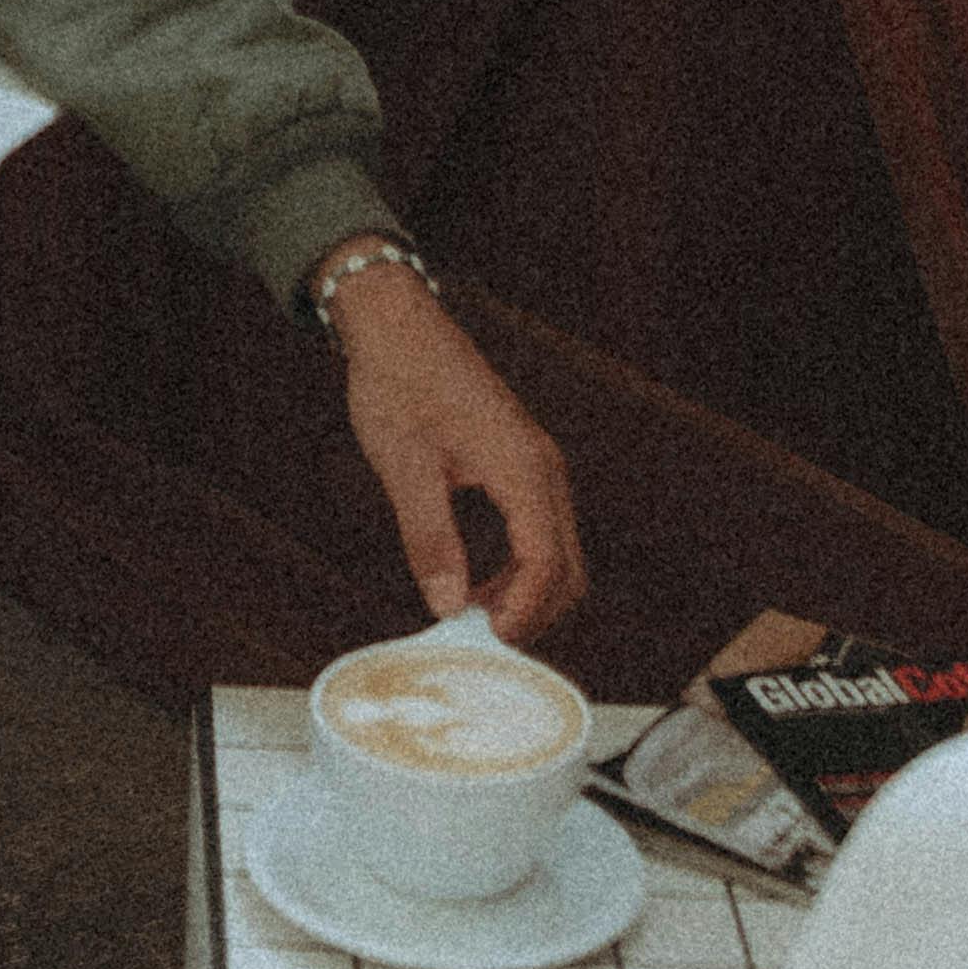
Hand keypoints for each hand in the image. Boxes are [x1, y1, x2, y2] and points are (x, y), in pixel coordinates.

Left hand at [323, 261, 586, 643]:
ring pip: (559, 551)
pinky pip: (541, 529)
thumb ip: (429, 538)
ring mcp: (537, 465)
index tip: (488, 641)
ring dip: (527, 593)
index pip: (547, 561)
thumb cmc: (399, 384)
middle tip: (482, 642)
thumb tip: (445, 604)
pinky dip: (521, 567)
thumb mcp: (404, 466)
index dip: (524, 612)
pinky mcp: (523, 463)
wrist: (399, 326)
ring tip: (473, 617)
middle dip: (534, 612)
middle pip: (568, 565)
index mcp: (522, 468)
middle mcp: (543, 468)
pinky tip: (476, 582)